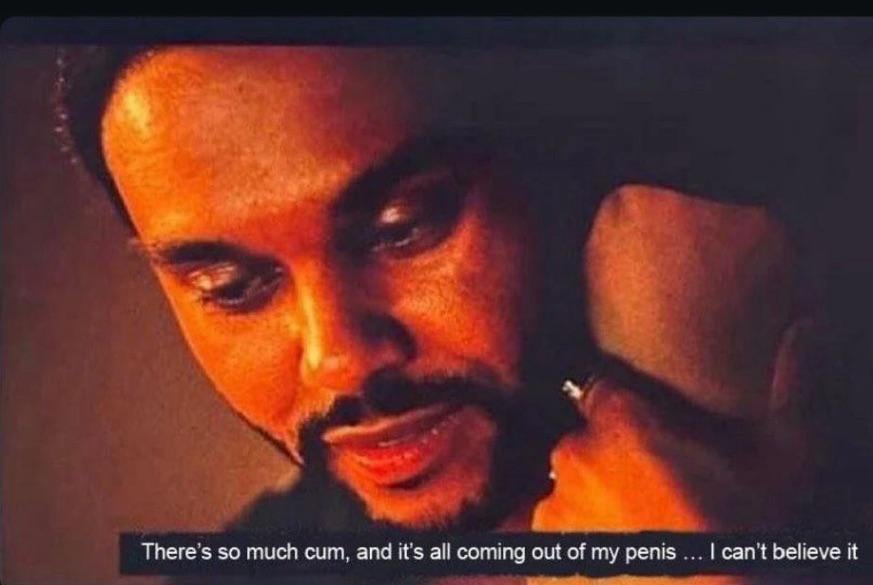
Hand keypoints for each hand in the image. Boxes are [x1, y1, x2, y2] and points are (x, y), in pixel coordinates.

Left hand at [528, 321, 815, 583]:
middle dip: (606, 462)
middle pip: (582, 445)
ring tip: (631, 531)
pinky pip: (551, 538)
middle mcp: (579, 458)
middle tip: (647, 493)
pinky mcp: (543, 553)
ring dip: (588, 505)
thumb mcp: (780, 467)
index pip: (601, 393)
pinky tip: (612, 556)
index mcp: (623, 426)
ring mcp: (555, 508)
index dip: (622, 414)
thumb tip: (801, 334)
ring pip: (565, 493)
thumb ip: (788, 396)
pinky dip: (574, 544)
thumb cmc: (741, 539)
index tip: (641, 434)